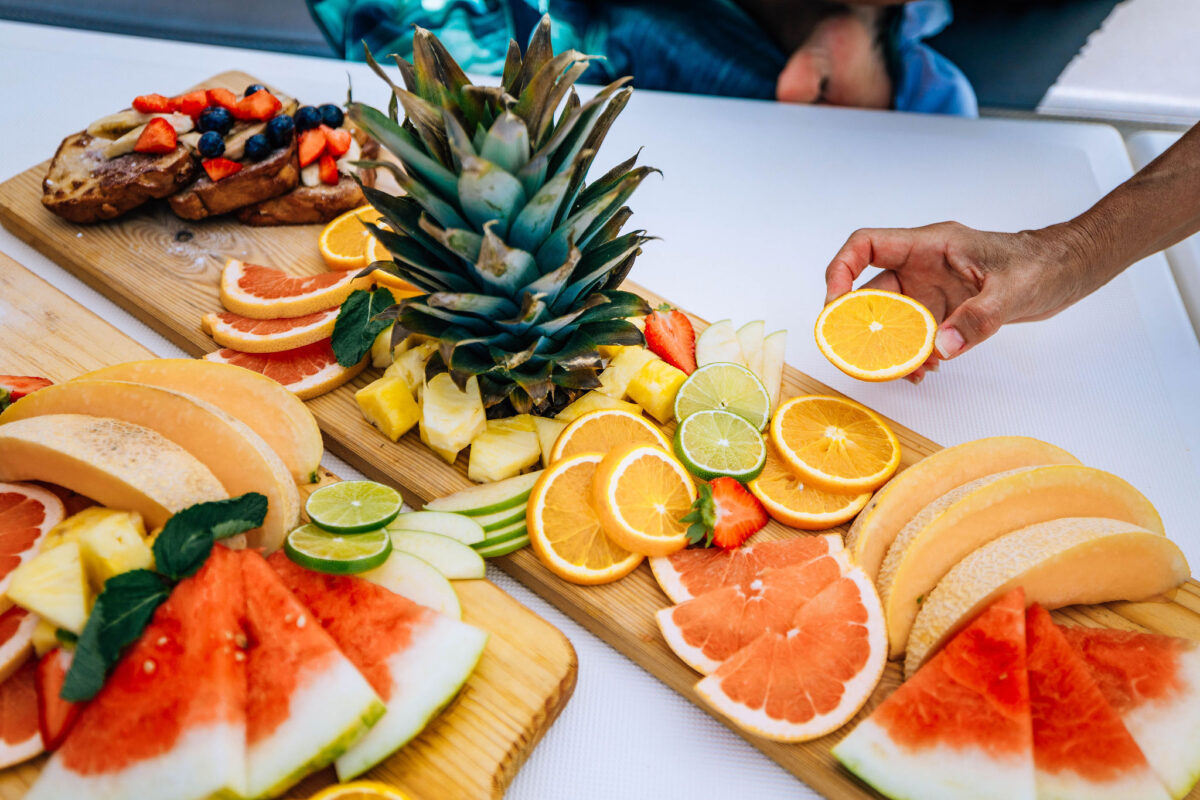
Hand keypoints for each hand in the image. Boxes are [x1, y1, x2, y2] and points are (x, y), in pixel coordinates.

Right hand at [823, 221, 1099, 381]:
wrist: (1066, 270)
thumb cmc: (1042, 264)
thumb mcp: (1013, 290)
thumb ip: (977, 318)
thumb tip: (942, 346)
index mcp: (929, 245)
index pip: (866, 245)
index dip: (840, 270)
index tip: (834, 305)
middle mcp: (922, 265)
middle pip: (871, 290)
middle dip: (861, 323)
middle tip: (860, 354)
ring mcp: (931, 289)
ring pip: (891, 317)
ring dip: (890, 346)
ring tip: (904, 369)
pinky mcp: (943, 310)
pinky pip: (915, 333)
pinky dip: (914, 353)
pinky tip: (927, 368)